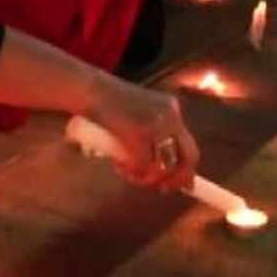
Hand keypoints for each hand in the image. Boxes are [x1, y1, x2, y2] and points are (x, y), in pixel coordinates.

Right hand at [85, 80, 199, 193]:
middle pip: (188, 156)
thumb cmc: (104, 103)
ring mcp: (156, 123)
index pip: (189, 145)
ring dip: (146, 177)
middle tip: (161, 189)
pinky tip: (119, 166)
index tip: (185, 186)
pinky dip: (132, 171)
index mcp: (171, 108)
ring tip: (128, 173)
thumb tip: (161, 167)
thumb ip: (150, 134)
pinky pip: (143, 163)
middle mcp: (169, 115)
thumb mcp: (136, 114)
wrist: (86, 87)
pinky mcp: (139, 132)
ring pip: (164, 165)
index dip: (187, 169)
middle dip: (175, 179)